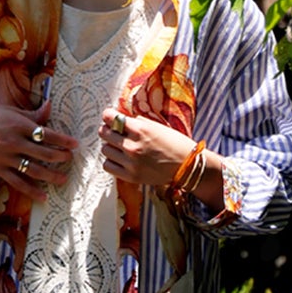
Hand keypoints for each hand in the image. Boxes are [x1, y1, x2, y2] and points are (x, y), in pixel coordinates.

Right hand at [0, 99, 76, 200]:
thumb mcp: (9, 110)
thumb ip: (31, 114)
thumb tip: (50, 107)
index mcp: (18, 125)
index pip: (47, 134)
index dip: (63, 140)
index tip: (75, 144)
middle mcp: (14, 142)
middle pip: (44, 153)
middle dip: (61, 157)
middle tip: (71, 159)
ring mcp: (6, 157)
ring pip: (34, 170)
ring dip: (52, 176)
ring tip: (64, 179)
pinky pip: (18, 182)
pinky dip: (32, 191)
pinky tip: (43, 196)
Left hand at [100, 112, 223, 214]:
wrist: (188, 166)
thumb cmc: (176, 144)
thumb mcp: (158, 126)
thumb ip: (138, 122)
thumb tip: (122, 120)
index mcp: (141, 129)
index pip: (111, 118)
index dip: (108, 116)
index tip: (109, 117)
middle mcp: (133, 145)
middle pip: (104, 133)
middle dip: (107, 130)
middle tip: (113, 131)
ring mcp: (131, 162)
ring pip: (105, 150)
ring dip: (110, 146)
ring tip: (120, 147)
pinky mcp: (131, 176)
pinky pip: (108, 166)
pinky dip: (111, 161)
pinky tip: (120, 159)